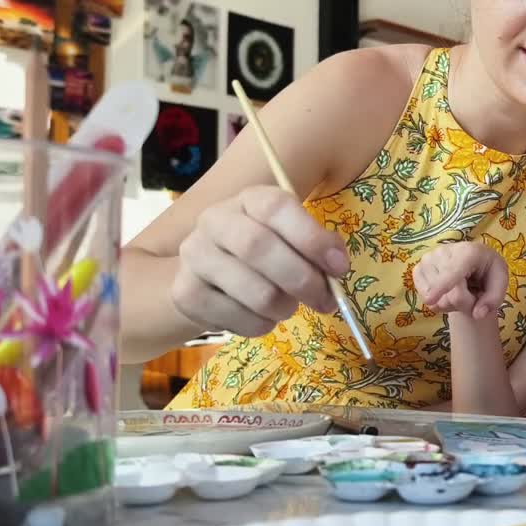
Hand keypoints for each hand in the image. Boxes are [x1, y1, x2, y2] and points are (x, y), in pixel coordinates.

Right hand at [170, 185, 348, 335]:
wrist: (208, 276)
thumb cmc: (264, 254)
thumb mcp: (291, 238)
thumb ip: (315, 247)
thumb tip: (336, 267)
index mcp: (249, 200)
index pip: (277, 207)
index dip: (312, 238)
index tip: (340, 267)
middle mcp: (215, 220)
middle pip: (258, 247)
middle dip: (302, 280)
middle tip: (325, 301)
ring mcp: (195, 255)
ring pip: (252, 290)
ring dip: (284, 307)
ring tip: (289, 307)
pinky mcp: (185, 292)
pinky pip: (235, 317)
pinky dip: (260, 325)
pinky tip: (263, 317)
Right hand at [413, 241, 506, 319]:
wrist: (473, 266)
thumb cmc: (488, 274)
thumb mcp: (500, 286)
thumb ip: (492, 301)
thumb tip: (477, 314)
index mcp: (470, 251)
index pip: (453, 270)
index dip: (442, 285)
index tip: (430, 301)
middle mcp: (444, 250)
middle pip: (445, 288)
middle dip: (459, 301)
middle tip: (471, 294)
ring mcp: (428, 258)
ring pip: (431, 293)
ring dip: (446, 301)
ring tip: (458, 291)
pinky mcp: (418, 267)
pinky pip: (421, 293)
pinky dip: (433, 300)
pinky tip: (444, 292)